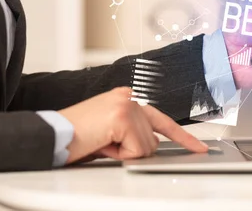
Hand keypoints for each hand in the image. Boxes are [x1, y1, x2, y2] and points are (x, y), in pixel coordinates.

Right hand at [59, 87, 207, 163]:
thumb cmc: (75, 137)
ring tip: (101, 142)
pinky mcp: (122, 116)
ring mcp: (127, 104)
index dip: (183, 137)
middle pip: (154, 139)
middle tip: (105, 144)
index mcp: (127, 98)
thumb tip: (152, 148)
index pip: (162, 120)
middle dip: (132, 150)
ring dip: (123, 153)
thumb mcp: (110, 132)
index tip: (200, 148)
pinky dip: (118, 154)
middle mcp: (130, 97)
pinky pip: (136, 150)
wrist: (51, 135)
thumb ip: (133, 133)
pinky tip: (101, 143)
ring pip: (146, 147)